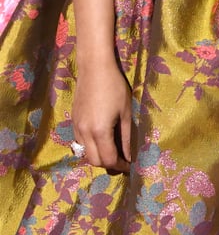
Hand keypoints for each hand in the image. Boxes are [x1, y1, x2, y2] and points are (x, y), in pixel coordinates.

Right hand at [72, 59, 131, 173]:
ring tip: (113, 150)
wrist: (94, 68)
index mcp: (99, 131)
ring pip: (85, 153)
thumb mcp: (126, 112)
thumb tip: (129, 156)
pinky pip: (80, 142)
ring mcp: (76, 127)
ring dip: (98, 157)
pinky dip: (90, 147)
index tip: (130, 165)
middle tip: (122, 160)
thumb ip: (126, 137)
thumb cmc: (115, 87)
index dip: (120, 166)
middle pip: (94, 161)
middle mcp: (84, 133)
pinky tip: (101, 139)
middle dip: (109, 164)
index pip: (108, 159)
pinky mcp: (73, 121)